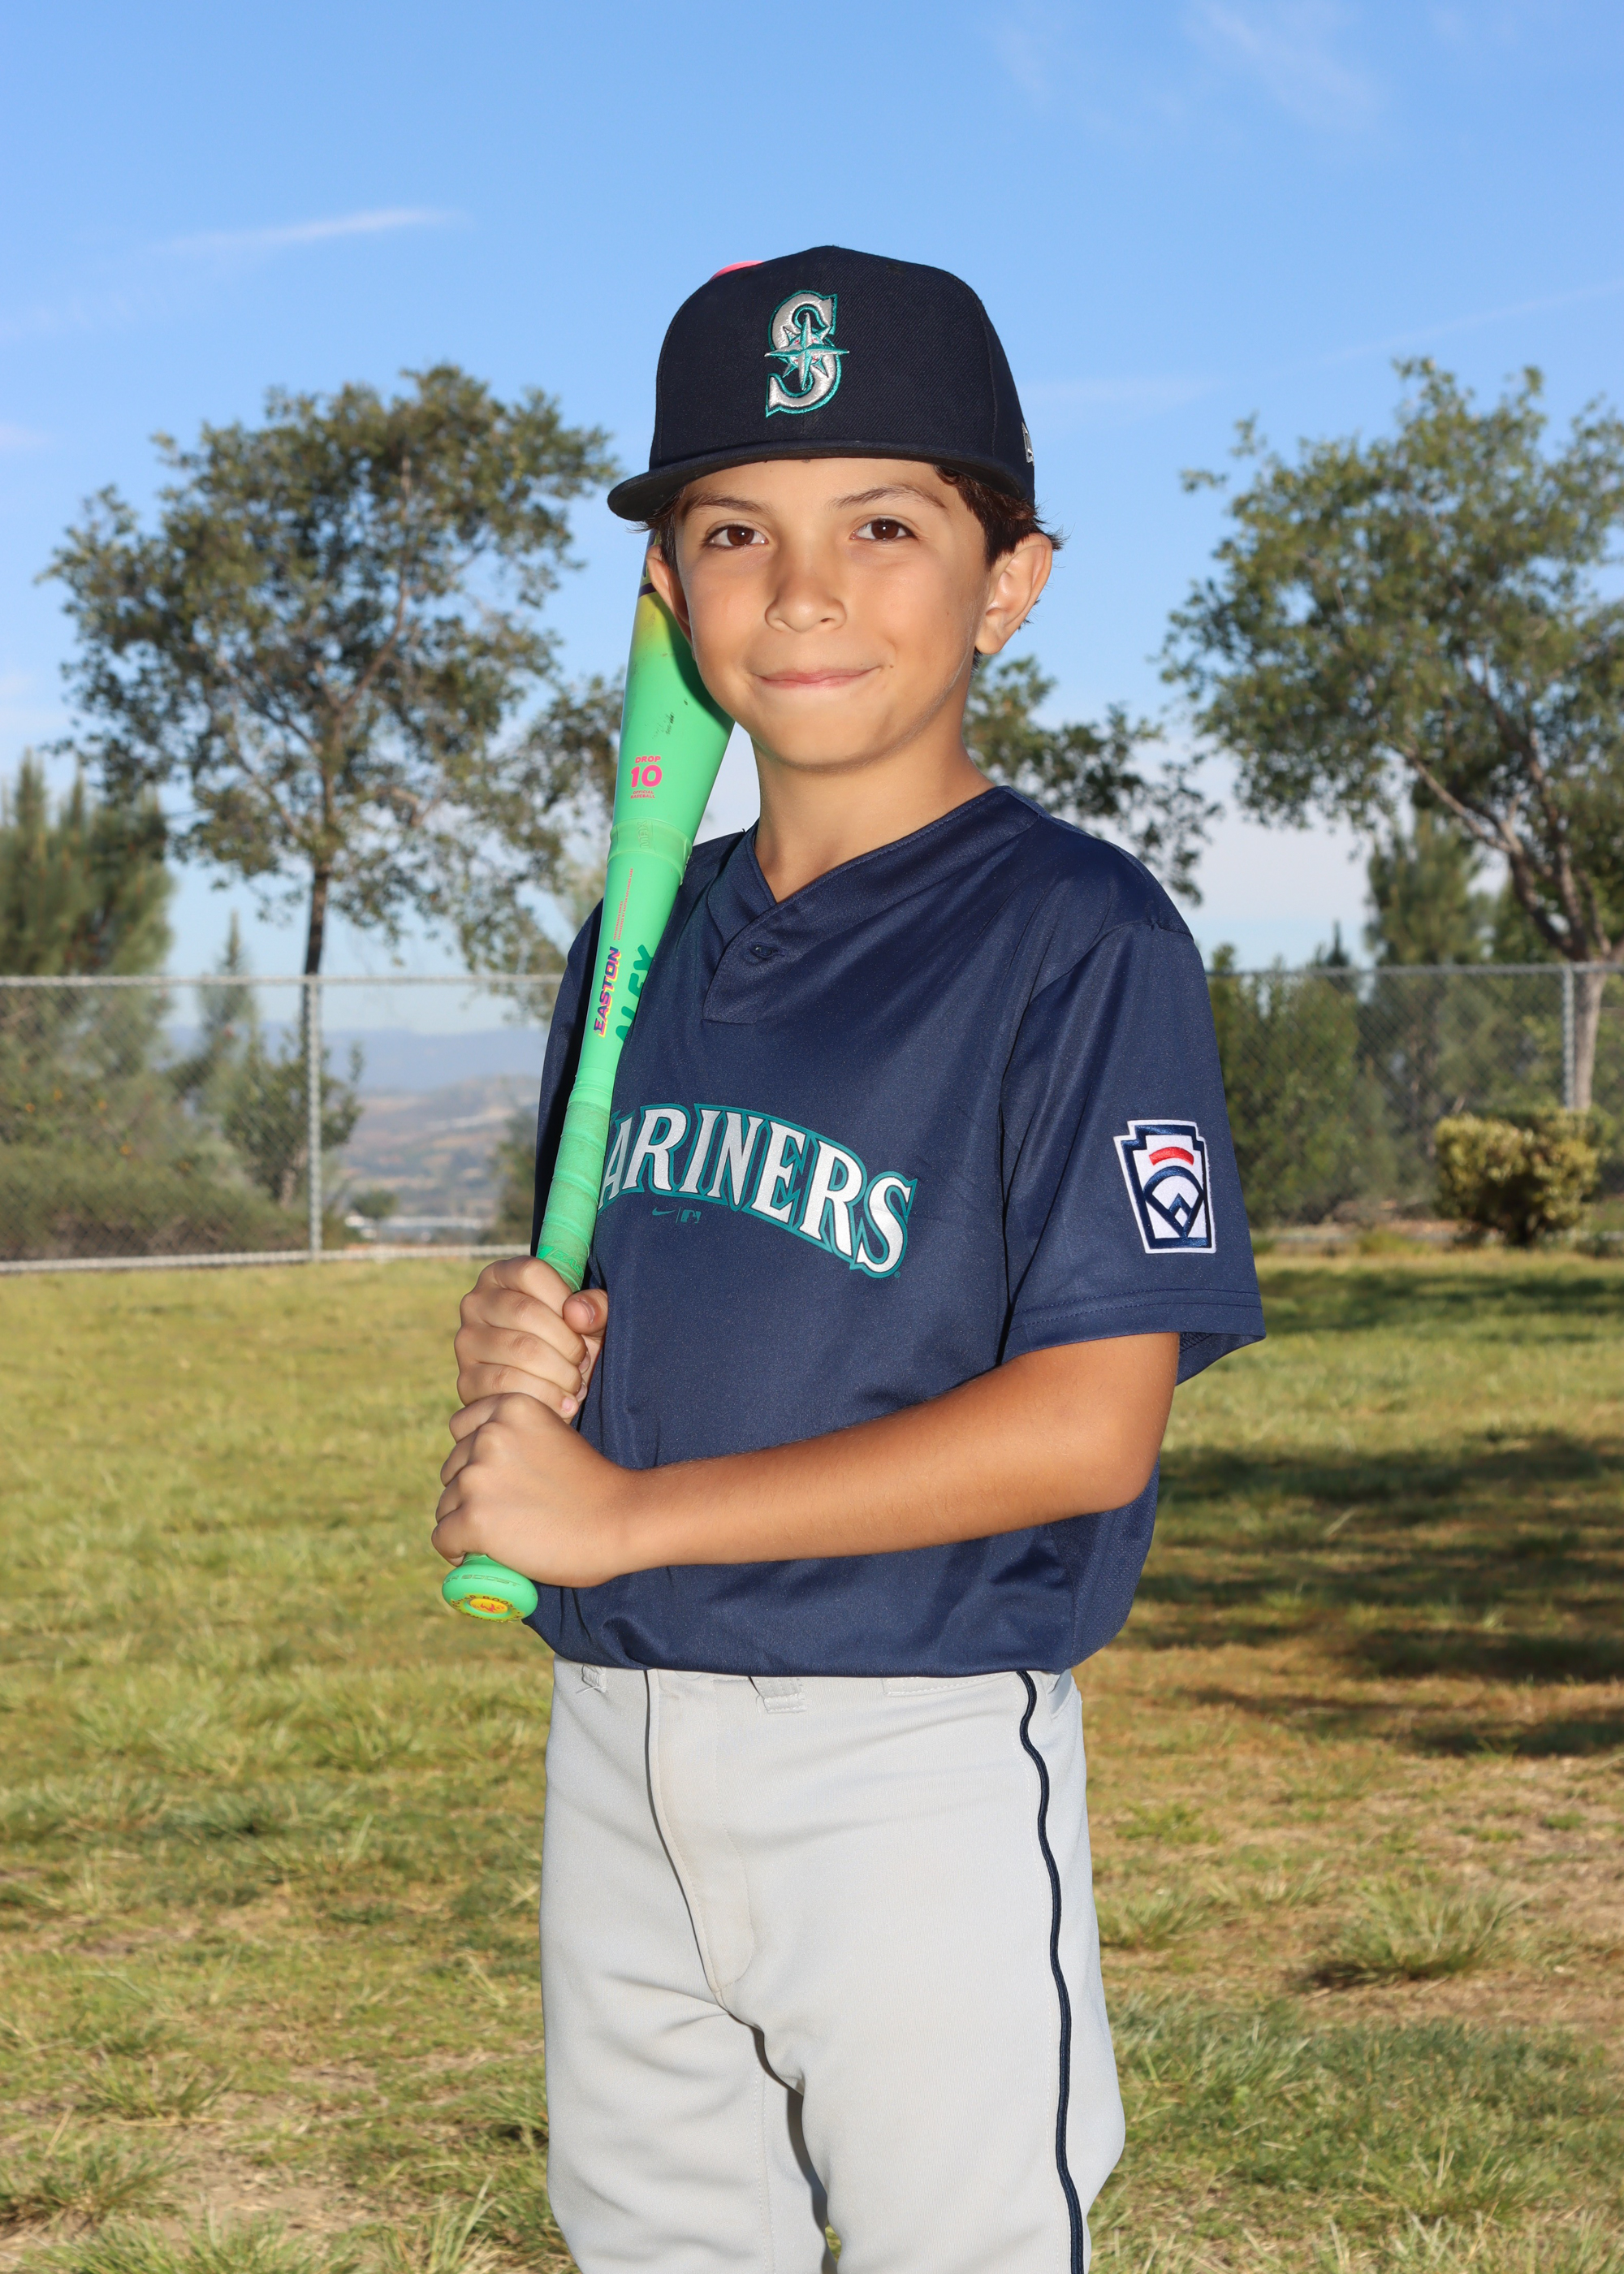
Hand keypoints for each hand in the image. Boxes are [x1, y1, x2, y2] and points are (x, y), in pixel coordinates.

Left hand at [432, 1392, 639, 1588]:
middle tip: (499, 1514)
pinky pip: (443, 1538)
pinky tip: (472, 1556)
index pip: (462, 1427)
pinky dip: (454, 1550)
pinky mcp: (474, 1517)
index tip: (492, 1479)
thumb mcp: (555, 1437)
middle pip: (452, 1469)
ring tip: (495, 1538)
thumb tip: (486, 1468)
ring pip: (446, 1505)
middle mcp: (489, 1434)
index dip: (473, 1457)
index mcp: (512, 1407)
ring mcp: (479, 1476)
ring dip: (463, 1522)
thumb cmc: (596, 1487)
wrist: (622, 1519)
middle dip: (468, 1492)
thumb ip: (520, 1440)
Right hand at [454, 1257, 607, 1418]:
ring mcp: (466, 1341)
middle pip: (525, 1312)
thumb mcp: (592, 1321)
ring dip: (559, 1372)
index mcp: (501, 1276)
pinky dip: (544, 1395)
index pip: (531, 1272)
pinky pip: (506, 1383)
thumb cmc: (570, 1344)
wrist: (549, 1393)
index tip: (582, 1326)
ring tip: (575, 1384)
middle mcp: (476, 1302)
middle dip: (566, 1343)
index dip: (563, 1299)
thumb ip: (596, 1307)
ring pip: (519, 1349)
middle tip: (583, 1362)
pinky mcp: (466, 1379)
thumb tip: (576, 1313)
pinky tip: (562, 1403)